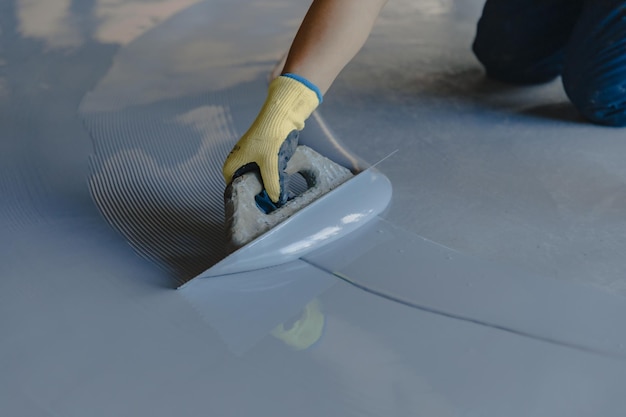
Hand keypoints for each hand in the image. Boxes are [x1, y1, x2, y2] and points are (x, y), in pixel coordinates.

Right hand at [222, 75, 319, 202]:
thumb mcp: (271, 164)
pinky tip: (281, 180)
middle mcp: (238, 160)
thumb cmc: (270, 136)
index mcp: (232, 164)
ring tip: (278, 193)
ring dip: (267, 184)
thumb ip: (272, 185)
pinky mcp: (262, 152)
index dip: (245, 198)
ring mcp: (250, 156)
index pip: (233, 189)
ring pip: (257, 177)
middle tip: (271, 203)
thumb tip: (275, 200)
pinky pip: (265, 169)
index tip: (257, 206)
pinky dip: (272, 175)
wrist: (281, 112)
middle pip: (246, 184)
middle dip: (258, 193)